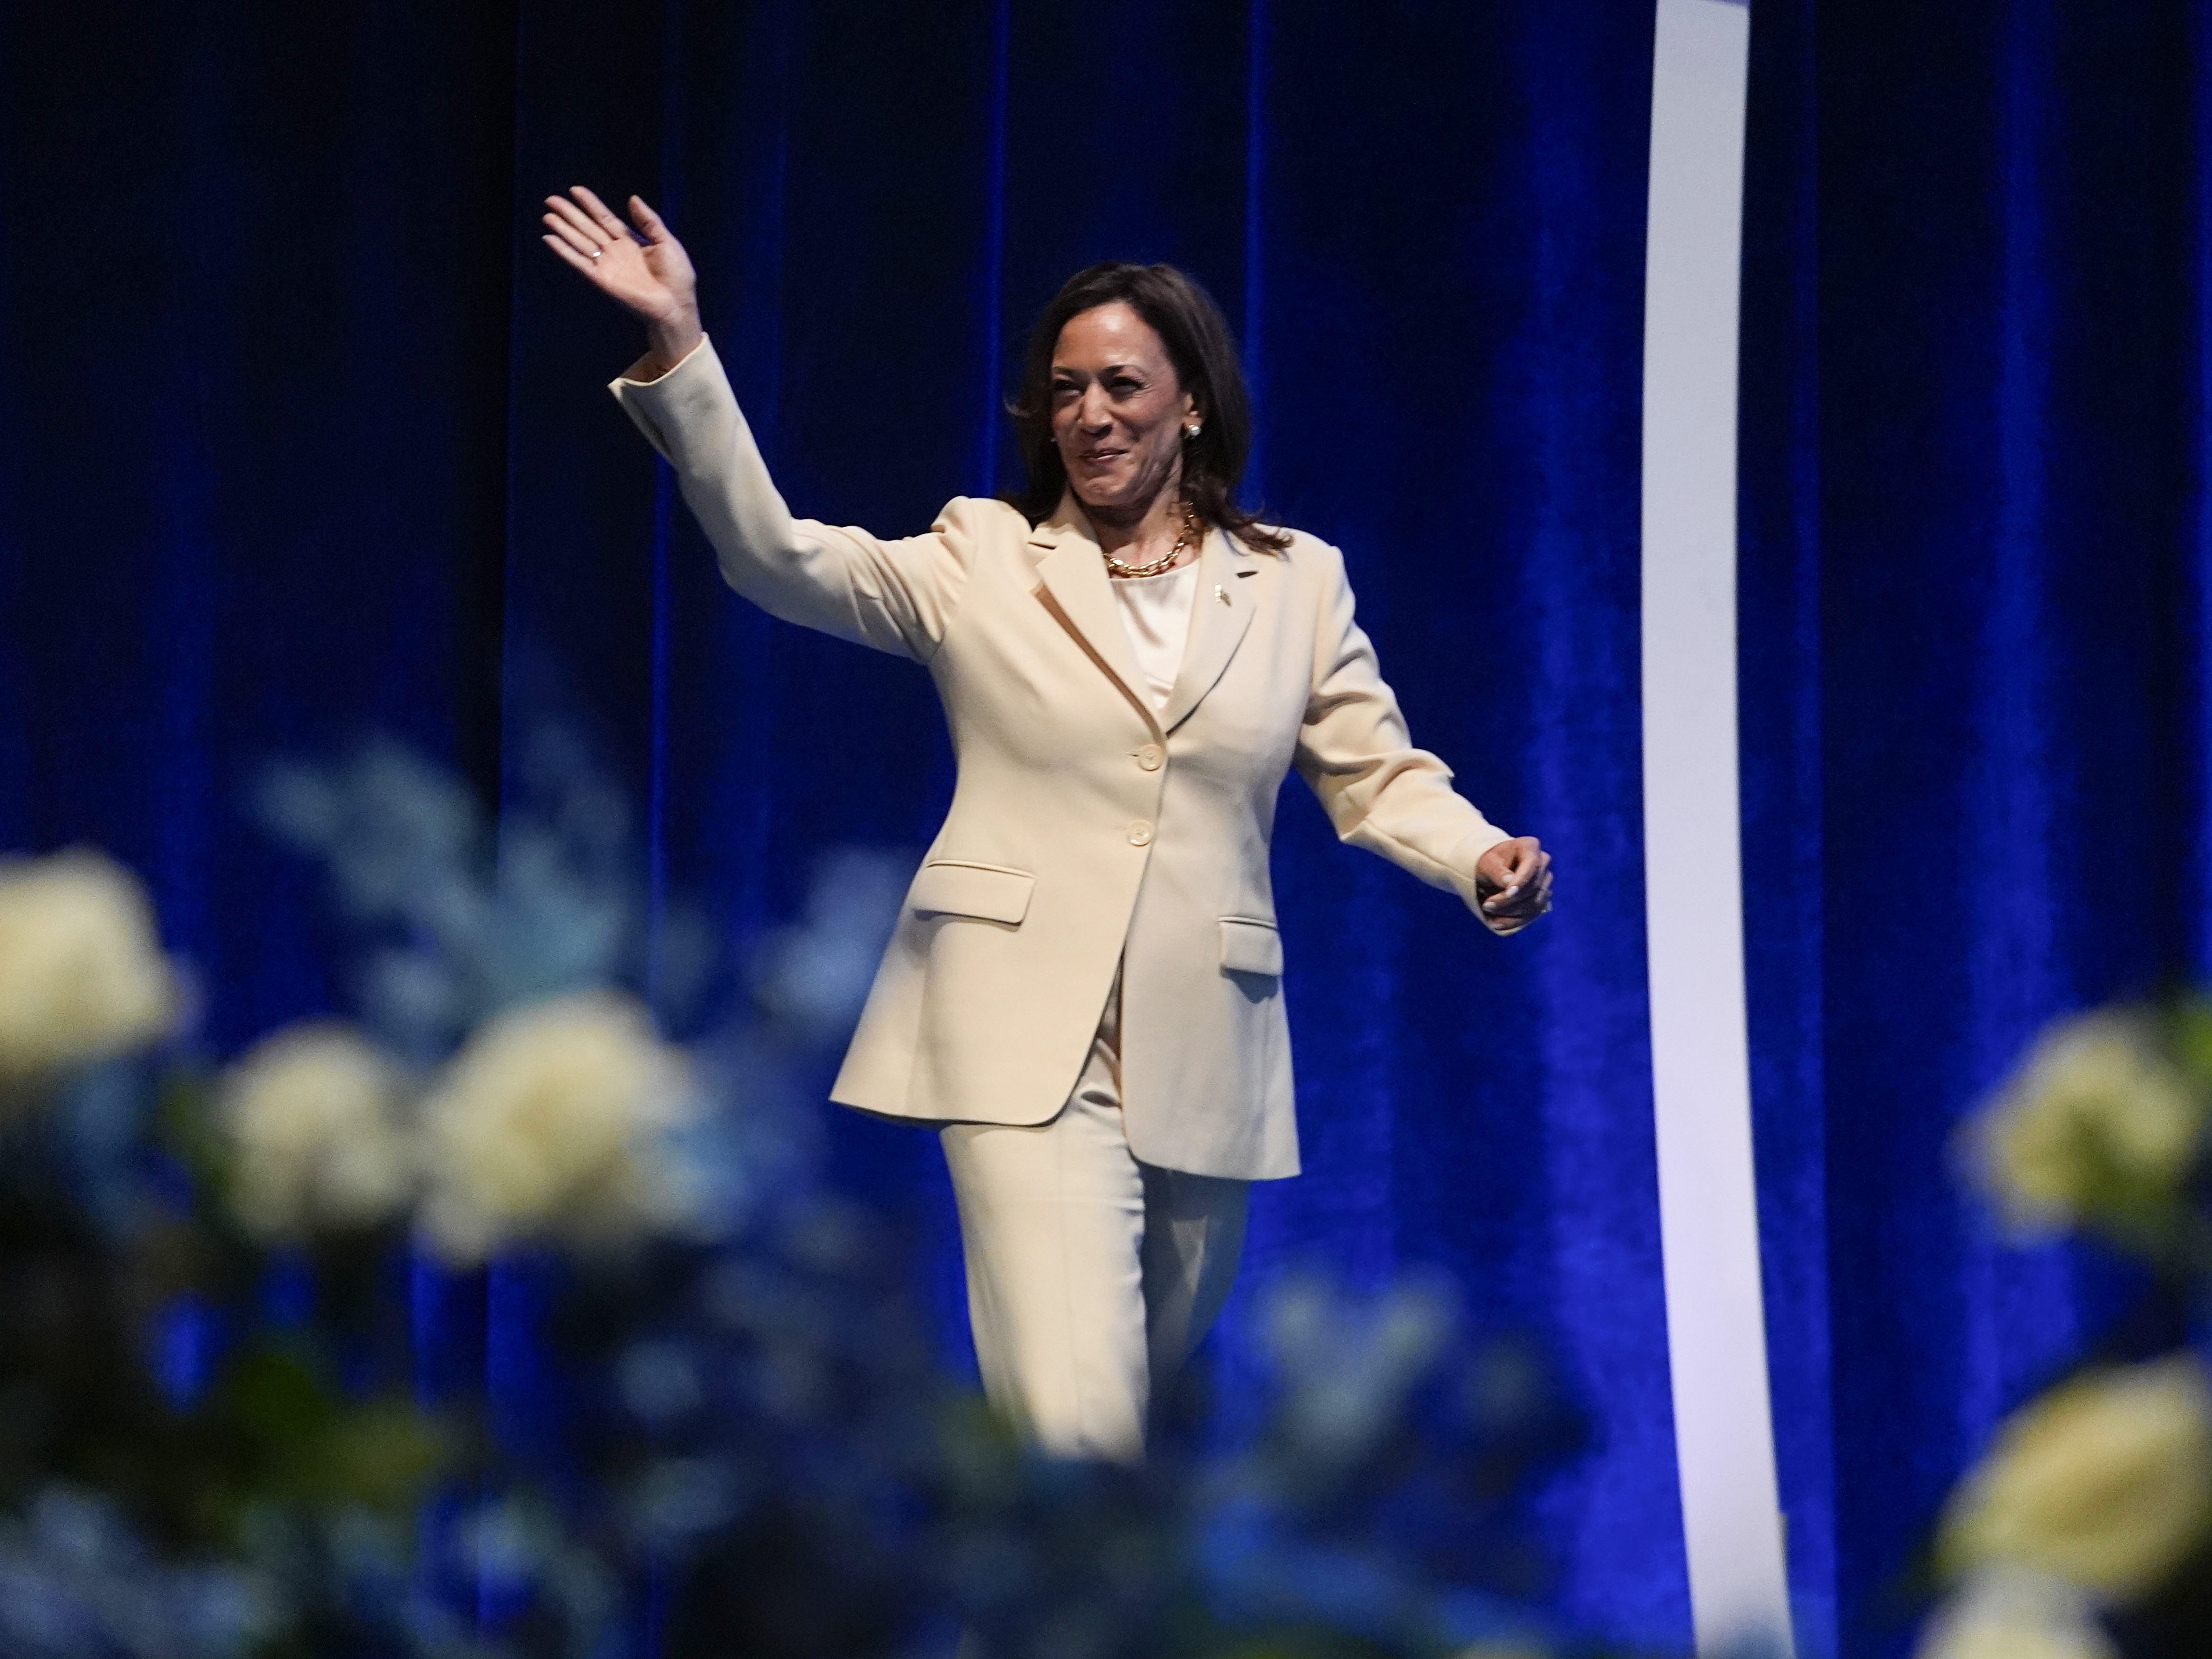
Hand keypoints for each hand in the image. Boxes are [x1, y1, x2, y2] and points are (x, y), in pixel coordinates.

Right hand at [541, 186, 702, 373]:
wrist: (676, 305)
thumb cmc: (677, 277)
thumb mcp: (666, 241)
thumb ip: (649, 220)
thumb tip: (632, 198)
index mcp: (630, 241)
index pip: (605, 219)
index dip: (590, 204)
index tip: (575, 190)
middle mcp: (615, 252)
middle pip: (587, 228)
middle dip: (570, 214)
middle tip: (551, 199)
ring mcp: (607, 266)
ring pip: (580, 243)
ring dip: (563, 229)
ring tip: (547, 215)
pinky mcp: (602, 280)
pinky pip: (579, 263)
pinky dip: (565, 252)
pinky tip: (550, 239)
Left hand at [1475, 836, 1551, 932]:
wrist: (1492, 871)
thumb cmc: (1489, 863)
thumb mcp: (1487, 864)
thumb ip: (1497, 872)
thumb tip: (1509, 884)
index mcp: (1530, 846)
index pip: (1531, 865)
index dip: (1521, 881)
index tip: (1507, 893)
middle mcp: (1543, 862)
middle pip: (1533, 887)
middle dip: (1509, 900)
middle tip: (1486, 905)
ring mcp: (1545, 881)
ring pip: (1534, 903)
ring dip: (1510, 912)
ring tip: (1488, 913)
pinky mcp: (1542, 897)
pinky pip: (1533, 914)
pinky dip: (1513, 921)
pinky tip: (1496, 924)